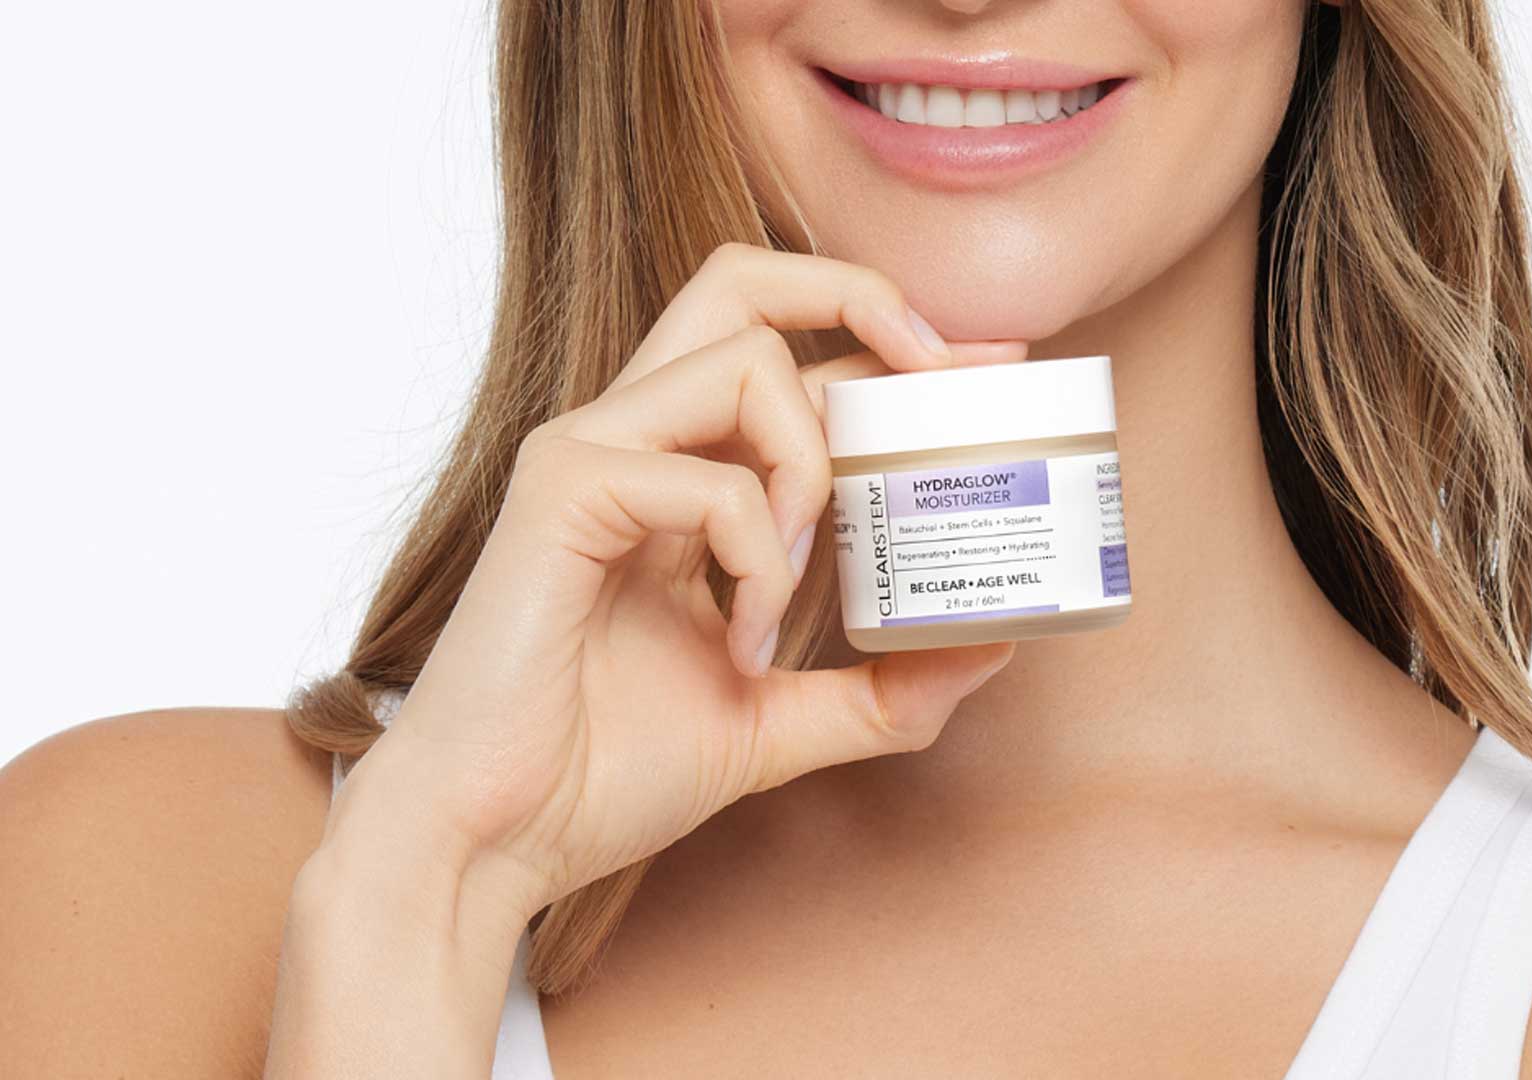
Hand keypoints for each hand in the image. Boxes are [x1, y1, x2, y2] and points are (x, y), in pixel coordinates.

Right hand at [330, 243, 1024, 919]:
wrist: (493, 839)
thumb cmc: (603, 772)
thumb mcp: (778, 723)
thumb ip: (881, 690)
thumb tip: (995, 647)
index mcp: (679, 471)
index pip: (795, 353)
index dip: (896, 339)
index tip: (995, 372)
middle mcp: (633, 436)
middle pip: (745, 278)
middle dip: (867, 299)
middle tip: (948, 379)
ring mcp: (591, 454)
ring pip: (745, 357)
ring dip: (814, 465)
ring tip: (802, 577)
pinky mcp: (561, 493)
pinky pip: (708, 477)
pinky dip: (756, 555)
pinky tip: (743, 640)